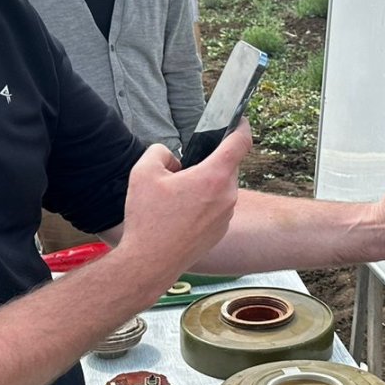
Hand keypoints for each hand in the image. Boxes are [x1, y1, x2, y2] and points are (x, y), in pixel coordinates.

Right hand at [115, 121, 251, 289]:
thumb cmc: (148, 220)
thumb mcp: (143, 173)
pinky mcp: (220, 231)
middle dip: (207, 163)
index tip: (239, 121)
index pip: (240, 142)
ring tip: (176, 197)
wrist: (150, 263)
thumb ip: (160, 152)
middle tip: (181, 171)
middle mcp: (227, 196)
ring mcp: (226, 216)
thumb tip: (171, 158)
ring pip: (221, 188)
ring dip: (205, 185)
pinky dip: (203, 205)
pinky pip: (216, 208)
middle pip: (226, 166)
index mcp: (213, 177)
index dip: (241, 127)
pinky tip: (179, 215)